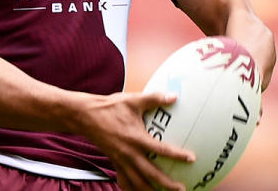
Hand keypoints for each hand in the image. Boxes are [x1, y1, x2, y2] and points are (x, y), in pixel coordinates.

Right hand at [80, 91, 194, 190]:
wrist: (86, 116)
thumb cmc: (111, 107)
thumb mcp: (133, 100)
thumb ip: (155, 98)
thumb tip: (175, 96)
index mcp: (136, 138)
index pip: (161, 150)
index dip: (177, 155)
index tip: (191, 159)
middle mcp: (129, 153)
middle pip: (150, 174)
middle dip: (166, 184)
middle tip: (181, 189)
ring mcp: (120, 160)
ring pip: (137, 182)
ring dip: (150, 190)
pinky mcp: (114, 162)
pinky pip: (124, 180)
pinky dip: (131, 188)